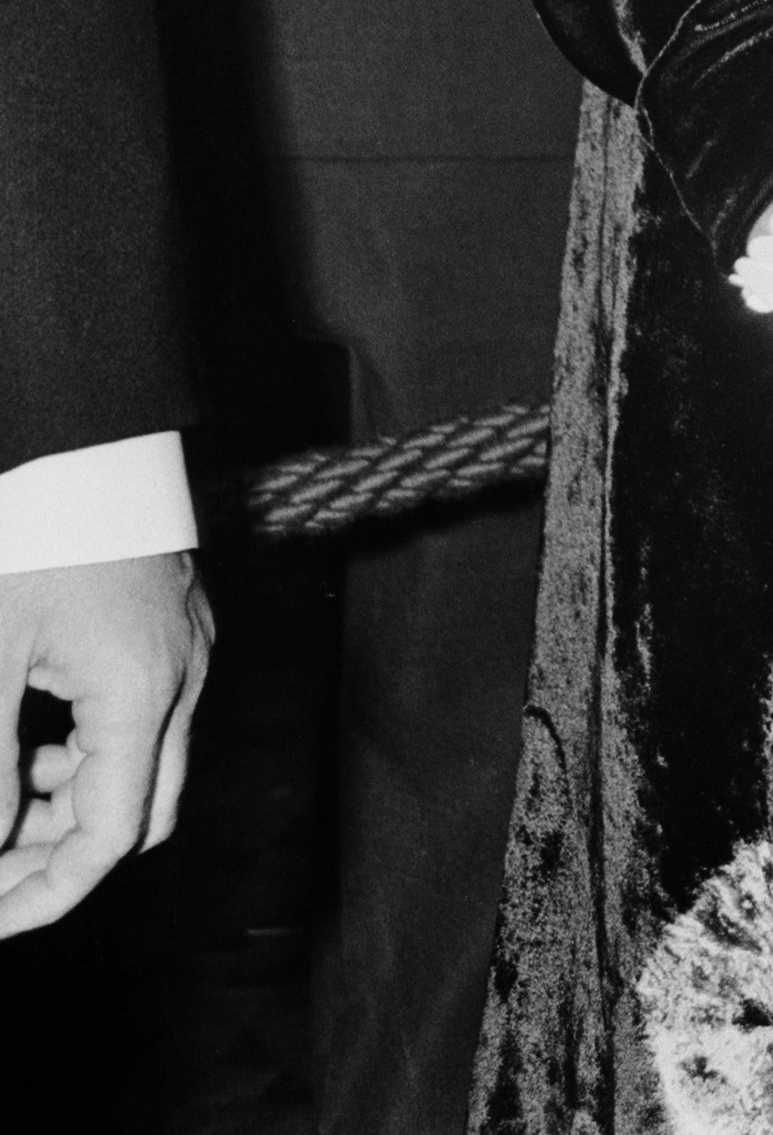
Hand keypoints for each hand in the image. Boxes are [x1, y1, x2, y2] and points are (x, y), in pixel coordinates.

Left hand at [0, 551, 206, 936]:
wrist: (86, 440)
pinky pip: (145, 722)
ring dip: (72, 808)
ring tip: (1, 799)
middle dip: (60, 858)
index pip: (106, 841)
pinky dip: (89, 757)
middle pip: (140, 817)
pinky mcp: (176, 627)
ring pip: (144, 771)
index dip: (41, 898)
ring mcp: (188, 650)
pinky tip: (35, 742)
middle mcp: (182, 680)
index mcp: (141, 695)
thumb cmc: (34, 537)